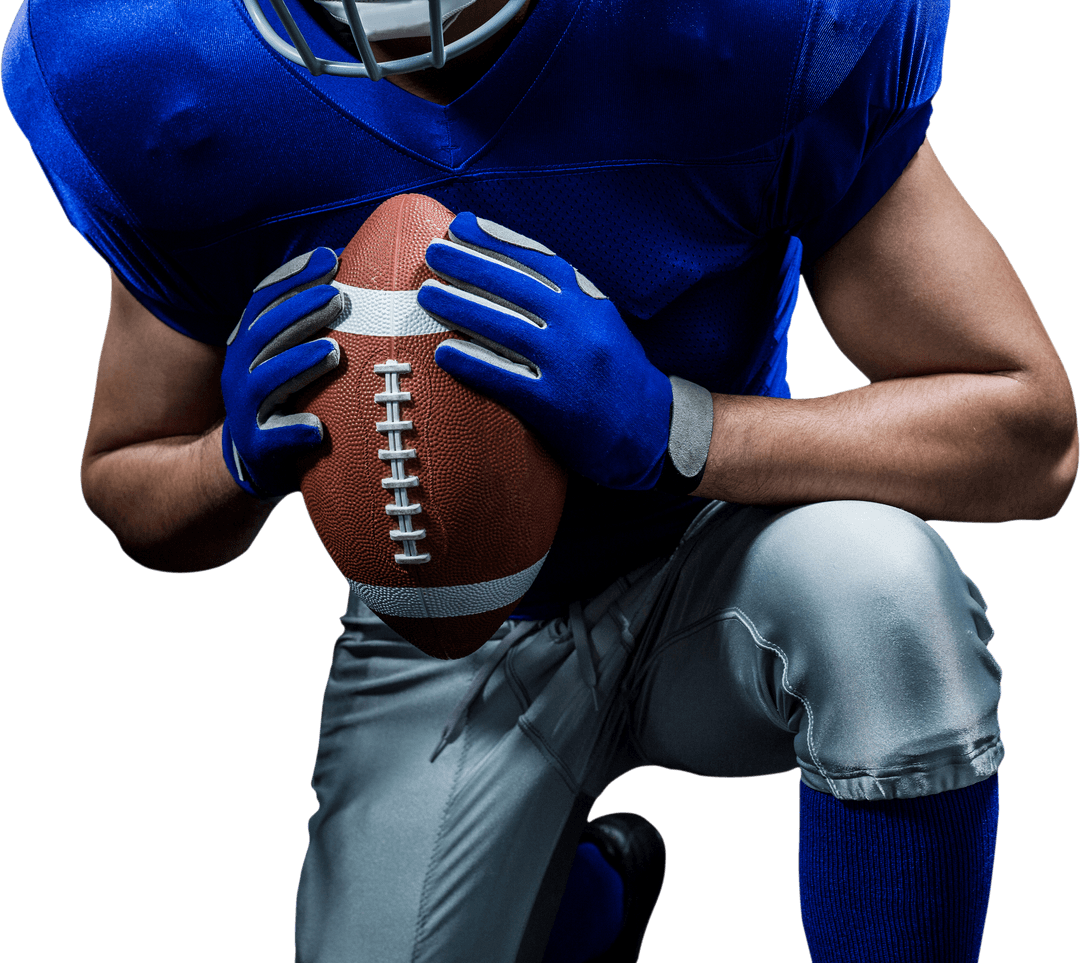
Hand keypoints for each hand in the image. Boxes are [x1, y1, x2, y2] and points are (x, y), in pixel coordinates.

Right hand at [221, 248, 343, 498]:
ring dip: (298, 363)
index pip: (265, 300)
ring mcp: (246, 410)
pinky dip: (293, 431)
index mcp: (249, 342)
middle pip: (266, 333)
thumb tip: (354, 266)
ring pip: (267, 382)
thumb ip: (313, 319)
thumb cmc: (287, 397)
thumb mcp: (291, 354)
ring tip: (332, 350)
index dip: (294, 277)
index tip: (330, 258)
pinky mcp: (258, 449)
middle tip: (340, 297)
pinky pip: (273, 440)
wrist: (251, 460)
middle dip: (302, 311)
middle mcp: (240, 371)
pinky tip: (317, 427)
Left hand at [418, 214, 676, 489]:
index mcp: (591, 304)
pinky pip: (505, 379)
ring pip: (505, 327)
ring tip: (428, 294)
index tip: (463, 225)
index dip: (497, 240)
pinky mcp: (556, 406)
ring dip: (461, 306)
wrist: (655, 432)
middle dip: (470, 264)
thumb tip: (510, 272)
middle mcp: (580, 328)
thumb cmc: (618, 377)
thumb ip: (565, 300)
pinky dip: (473, 363)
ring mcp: (568, 367)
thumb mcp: (601, 325)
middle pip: (515, 287)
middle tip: (433, 253)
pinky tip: (443, 353)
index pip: (539, 261)